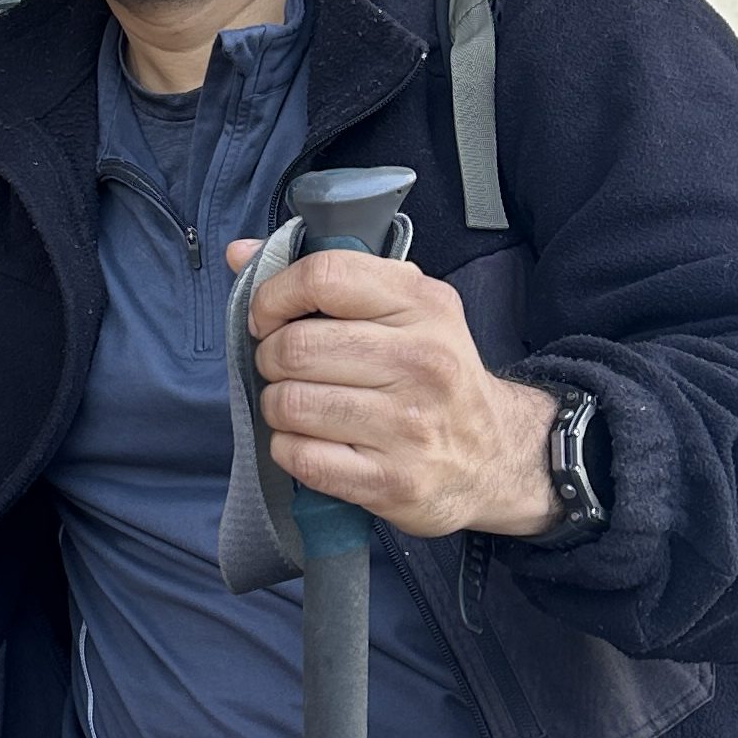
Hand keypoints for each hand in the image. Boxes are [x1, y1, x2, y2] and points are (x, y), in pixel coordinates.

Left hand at [226, 243, 561, 540]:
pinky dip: (289, 449)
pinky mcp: (394, 483)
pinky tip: (310, 442)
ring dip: (276, 406)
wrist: (498, 459)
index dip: (274, 295)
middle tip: (284, 368)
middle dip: (270, 358)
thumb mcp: (405, 308)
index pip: (324, 276)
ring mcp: (409, 427)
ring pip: (290, 404)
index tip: (268, 316)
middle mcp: (422, 362)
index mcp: (424, 305)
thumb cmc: (434, 374)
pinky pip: (301, 458)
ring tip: (298, 405)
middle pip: (295, 347)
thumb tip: (239, 254)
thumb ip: (326, 275)